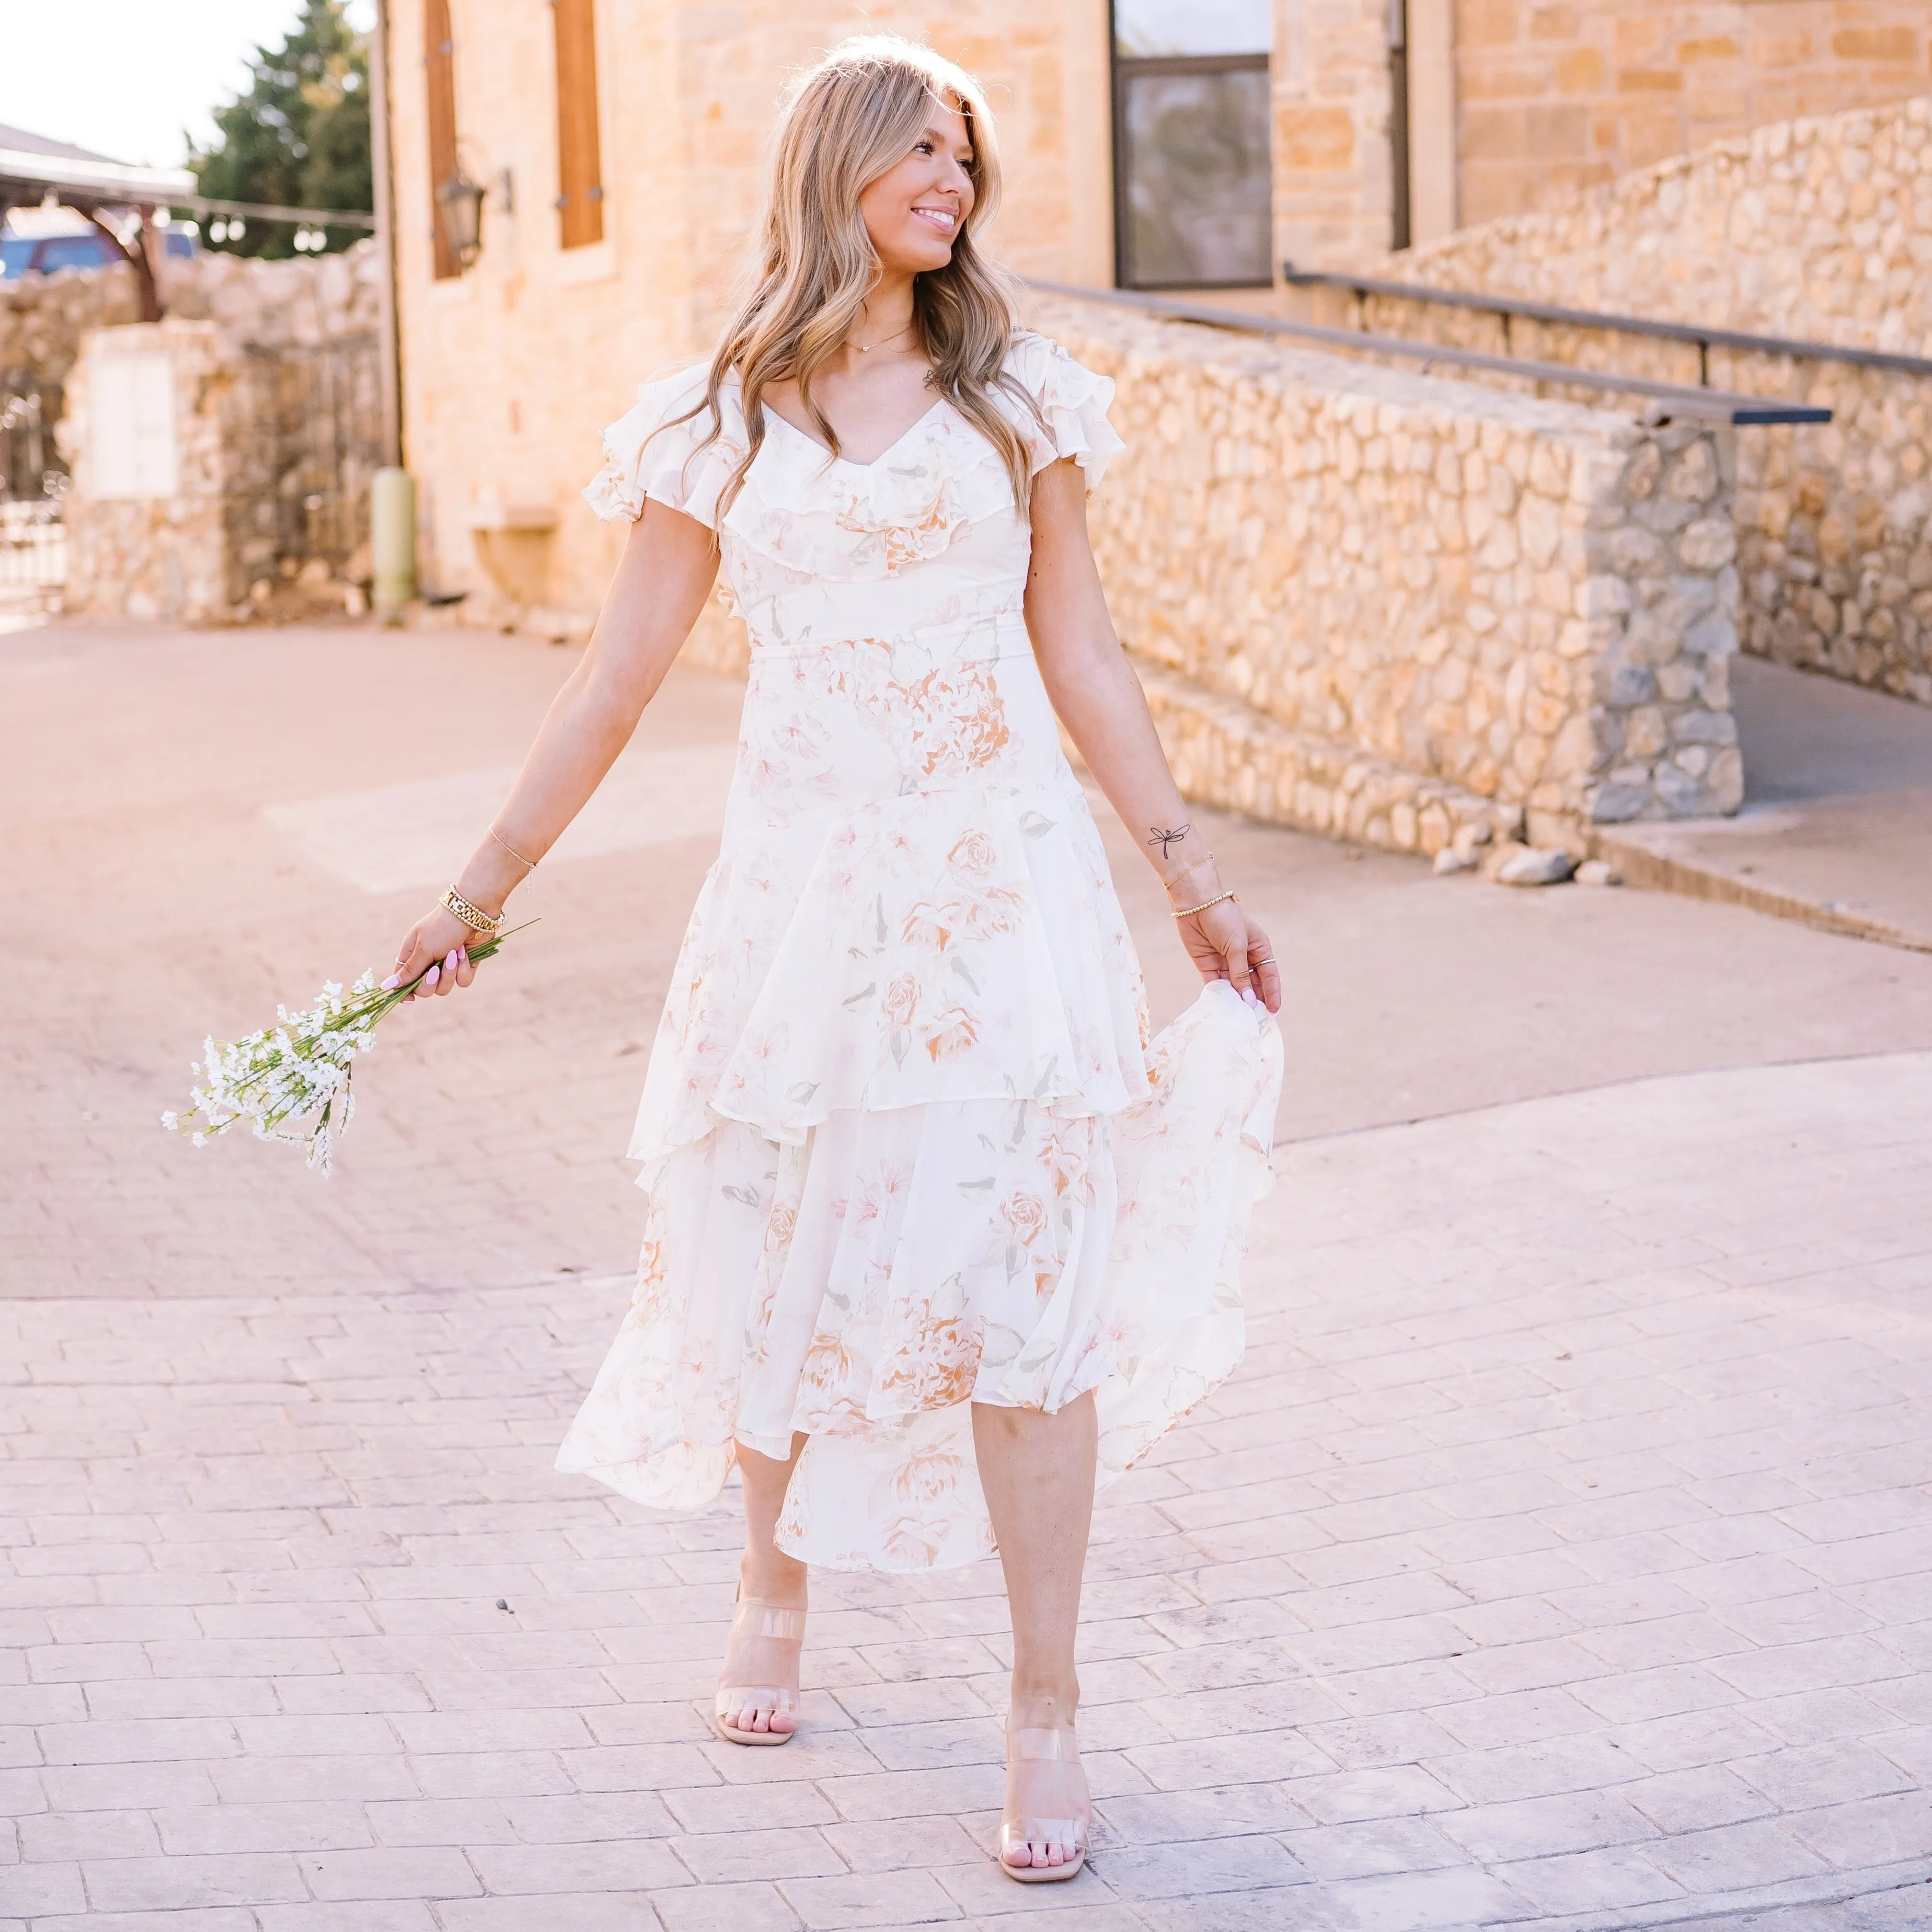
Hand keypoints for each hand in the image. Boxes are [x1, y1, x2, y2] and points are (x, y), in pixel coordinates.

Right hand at [383, 904, 483, 1000]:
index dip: (405, 992)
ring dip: (449, 973)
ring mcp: (447, 965)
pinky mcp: (465, 966)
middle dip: (430, 983)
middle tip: (436, 969)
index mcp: (412, 956)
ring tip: (454, 954)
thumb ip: (408, 971)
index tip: (410, 1000)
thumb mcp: (422, 949)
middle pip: (423, 990)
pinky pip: (462, 981)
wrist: (472, 913)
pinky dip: (463, 969)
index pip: (403, 981)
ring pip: (443, 989)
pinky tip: (465, 953)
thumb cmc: (442, 927)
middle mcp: (428, 963)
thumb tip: (385, 987)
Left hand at [1175, 896, 1279, 1013]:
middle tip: (1255, 1020)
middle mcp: (1244, 958)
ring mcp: (1226, 962)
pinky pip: (1216, 985)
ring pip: (1234, 987)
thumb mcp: (1237, 946)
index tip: (1274, 1012)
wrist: (1196, 904)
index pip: (1269, 976)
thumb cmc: (1224, 918)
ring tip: (1239, 1017)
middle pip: (1252, 985)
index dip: (1272, 993)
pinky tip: (1222, 1007)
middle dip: (1254, 1001)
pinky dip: (1219, 996)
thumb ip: (1241, 974)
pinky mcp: (1208, 965)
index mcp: (1259, 949)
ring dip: (1236, 1001)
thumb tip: (1249, 1001)